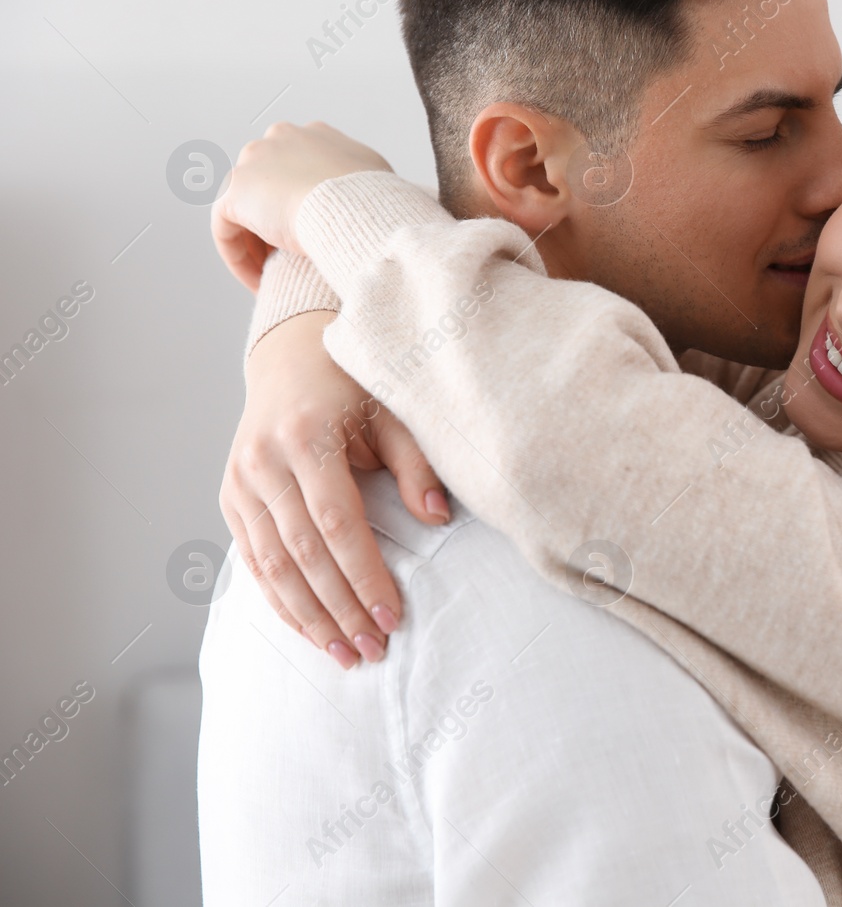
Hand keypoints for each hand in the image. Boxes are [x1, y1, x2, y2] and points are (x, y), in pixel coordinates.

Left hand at [211, 121, 391, 290]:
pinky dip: (239, 258)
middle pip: (267, 186)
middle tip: (290, 260)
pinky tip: (259, 283)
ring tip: (273, 277)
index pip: (296, 169)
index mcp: (313, 135)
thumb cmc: (375, 198)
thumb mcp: (378, 179)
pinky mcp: (233, 193)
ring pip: (243, 209)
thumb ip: (362, 180)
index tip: (313, 235)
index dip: (302, 205)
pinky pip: (226, 230)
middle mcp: (278, 138)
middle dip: (274, 222)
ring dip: (256, 244)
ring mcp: (252, 162)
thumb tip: (370, 199)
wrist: (355, 205)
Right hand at [219, 310, 450, 667]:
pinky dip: (281, 601)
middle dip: (338, 609)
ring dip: (308, 618)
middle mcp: (263, 462)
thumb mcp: (394, 412)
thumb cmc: (355, 387)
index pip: (336, 523)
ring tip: (345, 655)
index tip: (392, 616)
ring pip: (271, 567)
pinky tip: (310, 631)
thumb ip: (416, 464)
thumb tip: (439, 517)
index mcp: (306, 437)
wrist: (292, 357)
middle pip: (301, 554)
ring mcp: (240, 483)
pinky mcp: (231, 499)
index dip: (364, 575)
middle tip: (373, 649)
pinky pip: (254, 562)